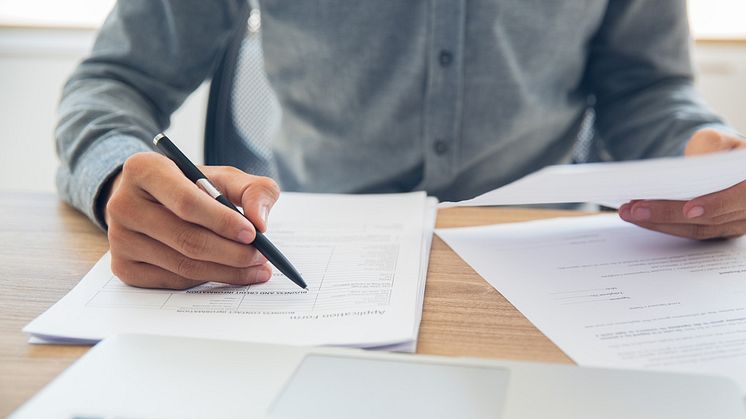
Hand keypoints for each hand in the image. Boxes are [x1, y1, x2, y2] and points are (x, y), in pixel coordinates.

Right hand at [105, 152, 279, 288]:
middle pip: (186, 239)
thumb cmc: (192, 186)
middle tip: (262, 257)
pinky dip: (206, 280)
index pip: (186, 201)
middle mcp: (122, 204)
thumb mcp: (223, 177)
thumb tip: (260, 221)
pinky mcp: (123, 267)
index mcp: (144, 169)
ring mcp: (119, 239)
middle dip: (232, 252)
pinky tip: (227, 273)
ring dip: (226, 271)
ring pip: (182, 265)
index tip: (253, 233)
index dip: (222, 221)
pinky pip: (173, 281)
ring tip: (255, 268)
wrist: (151, 201)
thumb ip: (252, 190)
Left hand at [619, 128, 745, 239]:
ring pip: (697, 230)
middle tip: (635, 209)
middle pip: (711, 219)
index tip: (688, 210)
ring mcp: (737, 224)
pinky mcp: (717, 231)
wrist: (721, 165)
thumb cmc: (719, 151)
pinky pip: (690, 232)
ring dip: (660, 223)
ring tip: (629, 212)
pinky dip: (663, 225)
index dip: (715, 205)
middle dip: (669, 214)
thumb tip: (692, 163)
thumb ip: (710, 145)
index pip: (741, 197)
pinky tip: (639, 217)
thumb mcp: (716, 140)